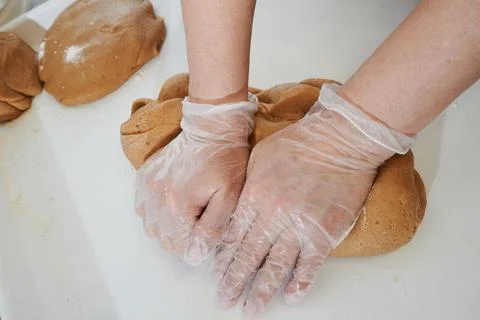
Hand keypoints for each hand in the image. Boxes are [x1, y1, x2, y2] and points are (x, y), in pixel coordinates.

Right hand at [135, 96, 256, 265]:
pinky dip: (156, 212)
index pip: (180, 246)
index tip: (208, 231)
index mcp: (177, 205)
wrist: (212, 129)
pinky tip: (173, 202)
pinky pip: (143, 207)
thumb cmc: (225, 161)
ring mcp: (147, 186)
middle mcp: (155, 197)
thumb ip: (212, 228)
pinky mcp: (144, 177)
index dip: (196, 245)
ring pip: (151, 225)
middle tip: (200, 220)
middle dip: (182, 238)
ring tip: (188, 211)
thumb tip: (196, 252)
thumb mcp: (229, 196)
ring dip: (168, 227)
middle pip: (164, 238)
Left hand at [215, 84, 413, 316]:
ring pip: (275, 267)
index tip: (217, 276)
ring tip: (251, 309)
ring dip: (262, 291)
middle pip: (248, 256)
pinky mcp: (324, 233)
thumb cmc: (298, 143)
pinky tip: (291, 296)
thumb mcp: (258, 158)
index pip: (233, 237)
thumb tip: (236, 209)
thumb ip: (246, 187)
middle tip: (225, 300)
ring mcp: (299, 227)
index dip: (223, 260)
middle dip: (234, 282)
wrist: (337, 140)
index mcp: (254, 197)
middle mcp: (273, 216)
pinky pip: (309, 265)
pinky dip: (299, 283)